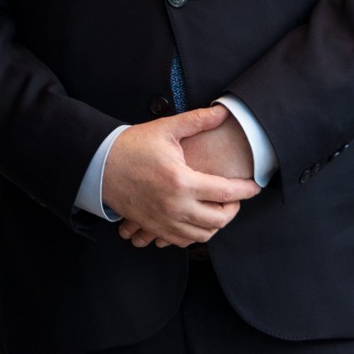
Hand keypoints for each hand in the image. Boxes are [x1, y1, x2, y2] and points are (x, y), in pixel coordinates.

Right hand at [104, 105, 259, 248]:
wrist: (98, 165)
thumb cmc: (132, 146)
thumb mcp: (165, 129)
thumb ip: (197, 121)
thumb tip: (223, 112)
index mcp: (182, 181)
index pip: (227, 193)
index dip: (247, 190)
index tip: (255, 186)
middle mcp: (175, 206)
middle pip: (220, 219)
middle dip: (234, 209)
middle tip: (234, 197)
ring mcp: (163, 220)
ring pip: (203, 235)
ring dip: (216, 224)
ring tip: (218, 208)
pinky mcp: (153, 227)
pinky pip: (183, 241)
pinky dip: (196, 234)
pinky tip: (197, 219)